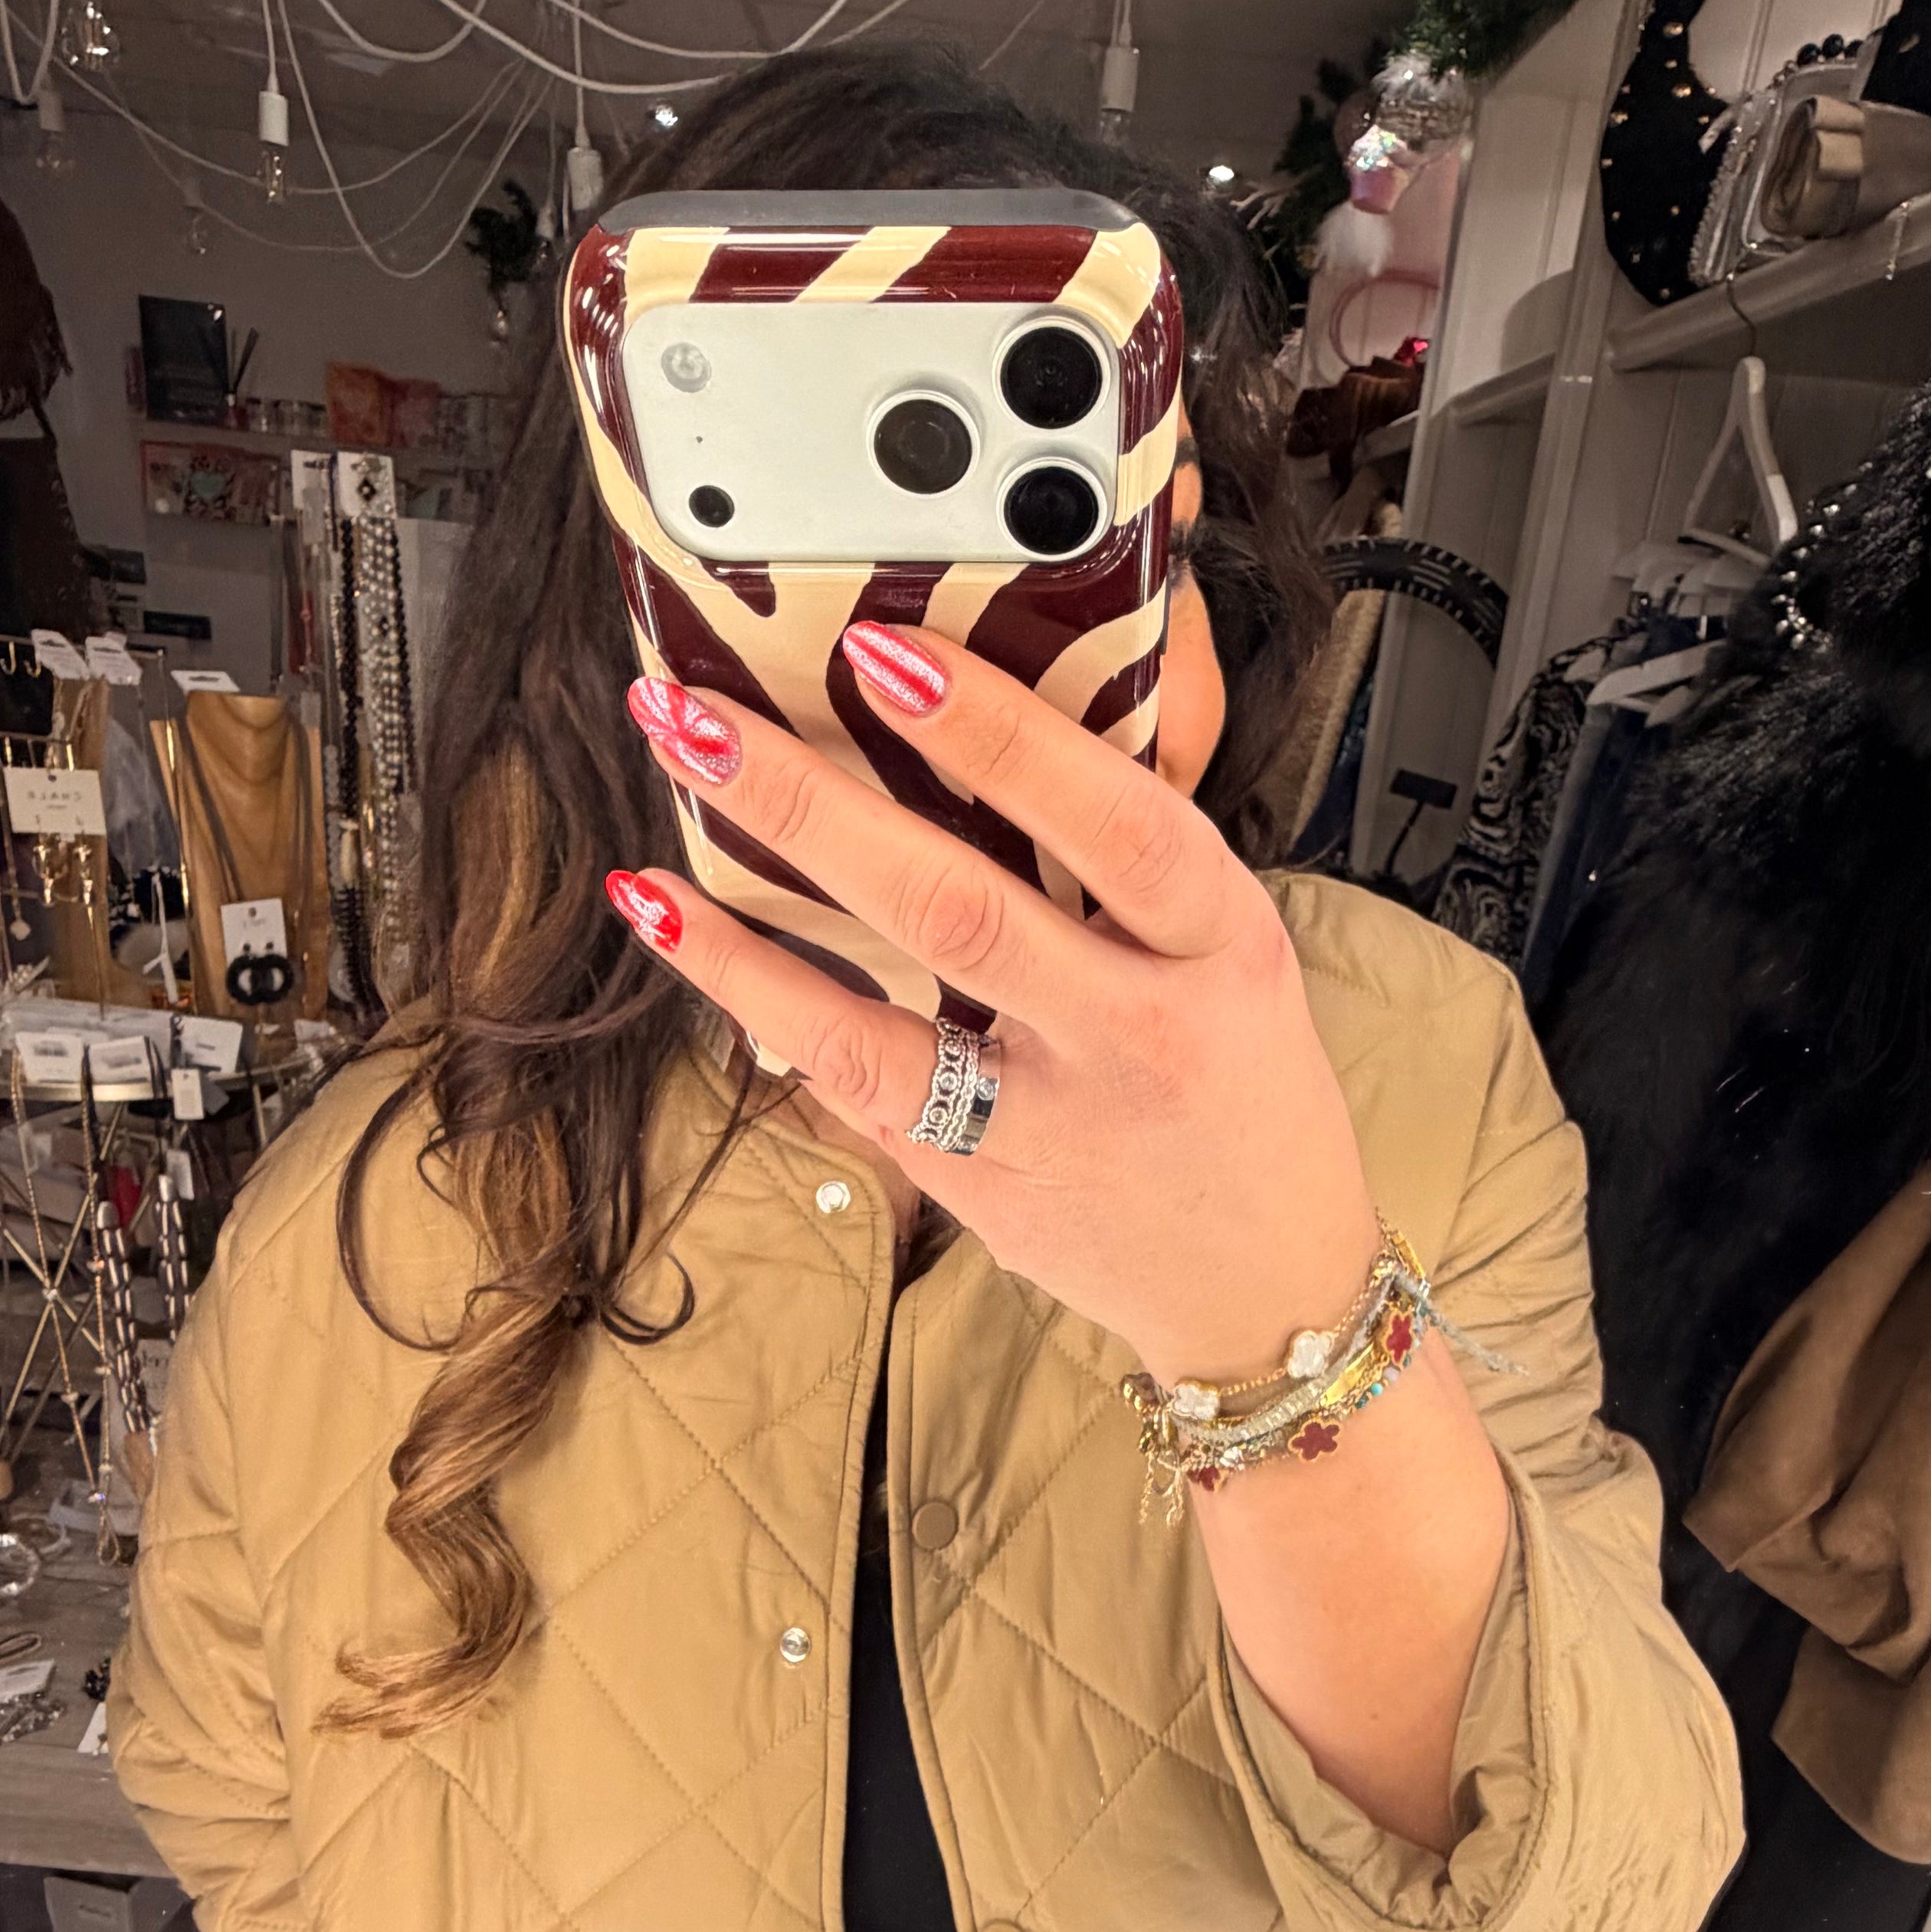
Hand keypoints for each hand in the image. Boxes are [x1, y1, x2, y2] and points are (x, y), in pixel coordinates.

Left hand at [609, 622, 1379, 1384]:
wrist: (1266, 1276)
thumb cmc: (1241, 1082)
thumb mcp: (1236, 948)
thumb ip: (1129, 852)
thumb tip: (984, 714)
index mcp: (1221, 944)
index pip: (1114, 823)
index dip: (1000, 736)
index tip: (886, 654)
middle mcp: (1137, 1033)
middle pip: (962, 910)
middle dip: (818, 804)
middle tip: (705, 715)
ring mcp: (1048, 1122)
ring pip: (877, 1020)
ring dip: (750, 920)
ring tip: (664, 817)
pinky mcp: (978, 1182)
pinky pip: (847, 1080)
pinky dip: (753, 994)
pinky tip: (675, 923)